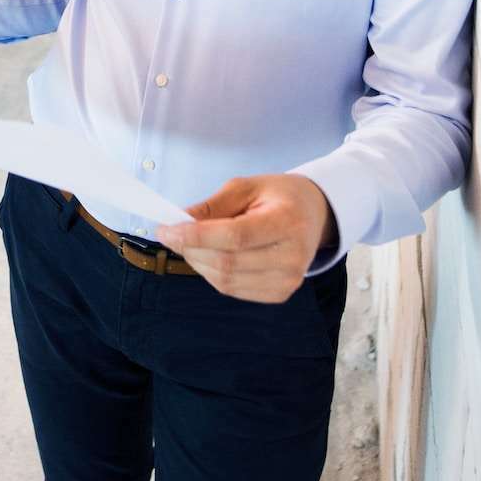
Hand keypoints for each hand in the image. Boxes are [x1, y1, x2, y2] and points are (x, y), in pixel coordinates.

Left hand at [155, 174, 336, 303]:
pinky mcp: (281, 293)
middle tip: (169, 234)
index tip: (166, 229)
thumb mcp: (246, 187)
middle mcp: (293, 256)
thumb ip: (212, 206)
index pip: (235, 236)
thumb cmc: (278, 197)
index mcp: (287, 221)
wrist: (314, 215)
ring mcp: (289, 279)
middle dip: (190, 249)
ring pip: (226, 281)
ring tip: (189, 243)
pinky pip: (233, 290)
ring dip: (197, 263)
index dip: (197, 235)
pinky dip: (212, 275)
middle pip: (228, 262)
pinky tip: (208, 256)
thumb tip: (178, 222)